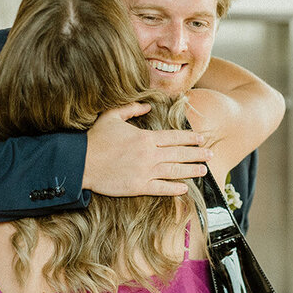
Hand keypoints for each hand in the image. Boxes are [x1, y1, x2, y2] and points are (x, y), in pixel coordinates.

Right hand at [82, 103, 211, 195]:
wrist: (81, 162)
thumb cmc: (95, 138)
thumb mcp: (112, 116)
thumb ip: (132, 109)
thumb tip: (146, 105)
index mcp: (146, 137)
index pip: (174, 137)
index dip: (190, 138)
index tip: (202, 138)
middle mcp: (149, 155)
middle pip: (180, 154)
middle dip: (198, 154)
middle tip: (211, 154)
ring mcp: (145, 172)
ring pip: (175, 171)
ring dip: (192, 170)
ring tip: (204, 170)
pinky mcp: (138, 186)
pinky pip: (161, 188)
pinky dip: (174, 188)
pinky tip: (185, 188)